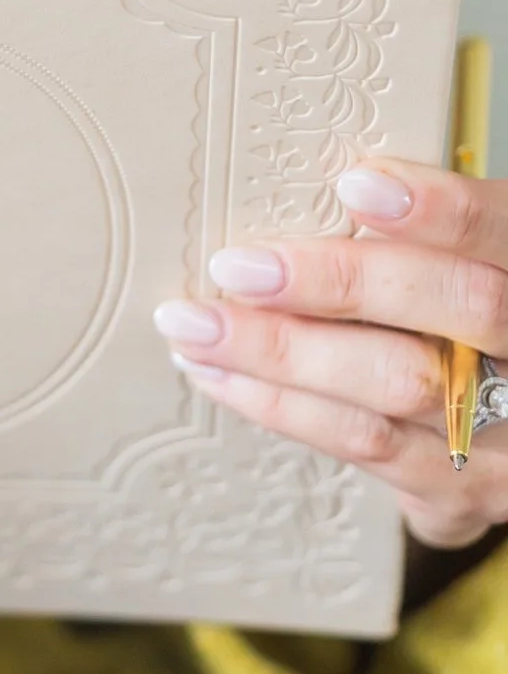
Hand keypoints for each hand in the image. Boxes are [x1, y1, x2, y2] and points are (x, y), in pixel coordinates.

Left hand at [153, 158, 507, 551]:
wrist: (500, 431)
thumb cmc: (450, 318)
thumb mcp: (457, 264)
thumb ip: (408, 233)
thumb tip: (298, 187)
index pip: (502, 232)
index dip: (440, 210)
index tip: (355, 183)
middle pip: (455, 310)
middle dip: (337, 284)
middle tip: (238, 267)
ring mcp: (503, 435)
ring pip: (396, 387)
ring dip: (280, 353)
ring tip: (197, 324)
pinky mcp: (459, 490)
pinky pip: (365, 446)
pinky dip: (282, 406)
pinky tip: (222, 375)